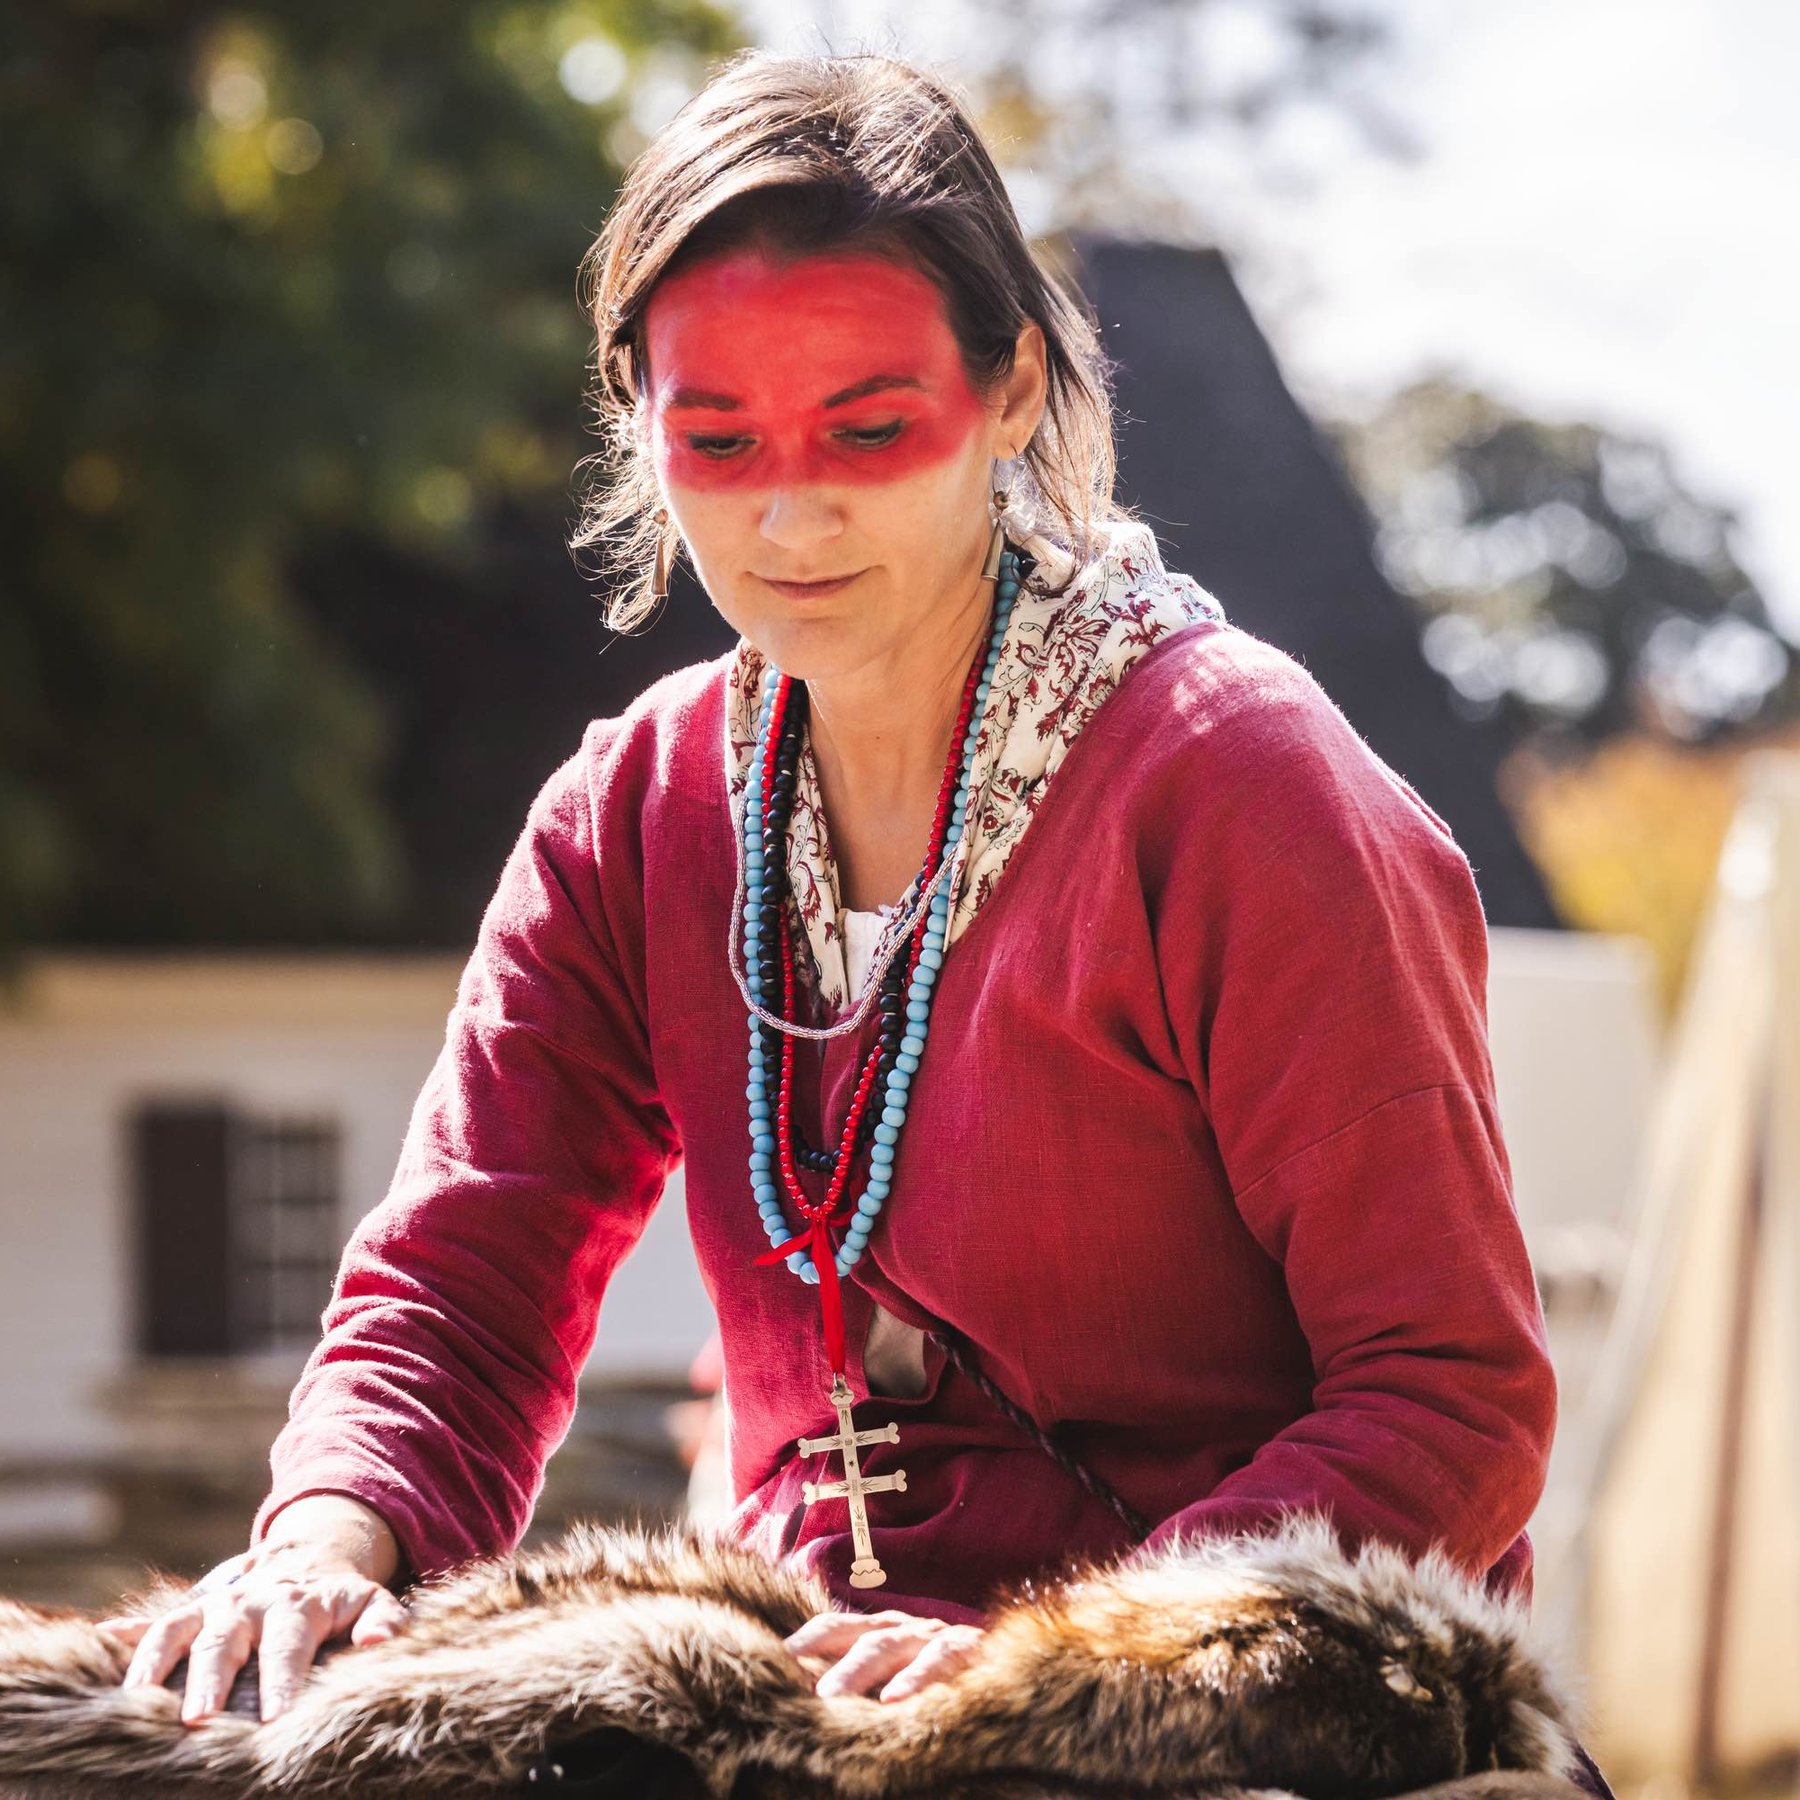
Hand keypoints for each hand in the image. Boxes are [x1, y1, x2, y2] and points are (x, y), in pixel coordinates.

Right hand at [98, 1542, 407, 1725]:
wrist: (307, 1553)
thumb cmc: (338, 1600)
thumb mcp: (367, 1601)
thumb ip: (381, 1619)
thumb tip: (379, 1641)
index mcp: (299, 1606)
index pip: (289, 1645)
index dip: (281, 1681)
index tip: (271, 1720)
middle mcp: (251, 1604)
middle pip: (227, 1640)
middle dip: (211, 1680)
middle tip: (198, 1719)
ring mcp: (213, 1607)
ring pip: (178, 1629)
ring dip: (156, 1663)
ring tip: (136, 1703)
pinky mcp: (186, 1613)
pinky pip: (152, 1623)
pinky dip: (126, 1635)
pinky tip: (103, 1643)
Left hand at [783, 1608, 984, 1702]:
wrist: (1016, 1677)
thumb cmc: (943, 1686)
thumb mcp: (899, 1682)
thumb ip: (866, 1685)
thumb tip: (812, 1705)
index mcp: (888, 1632)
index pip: (842, 1626)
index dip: (812, 1636)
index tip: (779, 1656)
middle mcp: (910, 1630)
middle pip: (863, 1636)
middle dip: (828, 1659)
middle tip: (800, 1690)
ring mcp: (940, 1638)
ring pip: (892, 1645)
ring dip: (858, 1670)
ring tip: (830, 1698)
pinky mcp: (972, 1653)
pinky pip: (942, 1662)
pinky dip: (916, 1681)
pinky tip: (894, 1702)